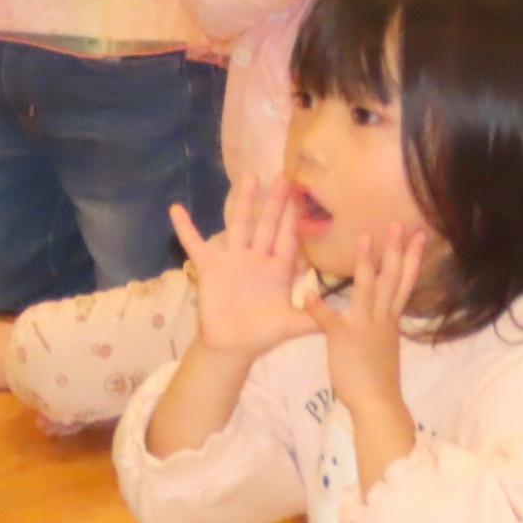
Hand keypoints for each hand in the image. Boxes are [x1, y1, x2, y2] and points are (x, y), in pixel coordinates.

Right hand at [172, 182, 318, 360]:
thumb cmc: (263, 334)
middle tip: (283, 175)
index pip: (287, 237)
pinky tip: (176, 209)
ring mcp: (233, 260)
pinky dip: (186, 228)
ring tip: (249, 176)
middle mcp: (257, 258)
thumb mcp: (292, 324)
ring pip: (239, 225)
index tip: (301, 194)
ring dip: (243, 201)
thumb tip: (346, 314)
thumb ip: (314, 316)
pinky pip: (195, 244)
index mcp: (277, 268)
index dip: (294, 217)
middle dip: (275, 201)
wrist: (232, 347)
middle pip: (267, 224)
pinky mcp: (209, 268)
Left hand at [309, 222, 426, 414]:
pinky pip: (329, 318)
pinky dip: (318, 305)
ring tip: (363, 239)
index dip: (413, 257)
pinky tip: (307, 292)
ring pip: (369, 288)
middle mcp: (382, 317)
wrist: (377, 402)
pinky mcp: (343, 338)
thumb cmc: (378, 377)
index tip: (419, 235)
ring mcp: (364, 325)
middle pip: (393, 277)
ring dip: (366, 263)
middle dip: (396, 249)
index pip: (406, 281)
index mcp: (391, 318)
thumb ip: (382, 325)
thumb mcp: (385, 345)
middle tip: (398, 224)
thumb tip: (381, 313)